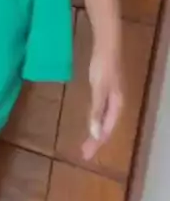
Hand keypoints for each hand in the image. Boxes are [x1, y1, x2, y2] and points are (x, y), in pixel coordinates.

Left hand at [82, 42, 123, 160]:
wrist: (107, 44)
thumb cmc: (103, 66)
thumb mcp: (99, 89)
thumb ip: (97, 111)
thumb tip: (95, 135)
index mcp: (116, 105)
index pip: (105, 131)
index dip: (96, 144)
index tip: (85, 155)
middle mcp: (116, 103)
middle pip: (106, 127)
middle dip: (96, 141)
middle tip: (84, 153)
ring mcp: (111, 96)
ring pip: (104, 120)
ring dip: (95, 132)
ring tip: (87, 142)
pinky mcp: (105, 88)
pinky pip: (101, 111)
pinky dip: (95, 119)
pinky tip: (90, 120)